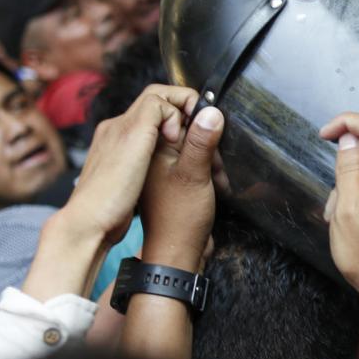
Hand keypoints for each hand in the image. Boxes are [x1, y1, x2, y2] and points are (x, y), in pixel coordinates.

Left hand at [65, 85, 199, 246]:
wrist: (90, 228)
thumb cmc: (110, 192)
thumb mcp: (137, 144)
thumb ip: (156, 116)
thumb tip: (180, 107)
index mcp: (122, 124)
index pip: (157, 95)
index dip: (181, 103)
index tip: (193, 123)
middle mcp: (119, 134)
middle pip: (157, 111)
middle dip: (181, 117)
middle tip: (198, 134)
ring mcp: (122, 154)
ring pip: (156, 131)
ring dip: (177, 136)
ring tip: (190, 152)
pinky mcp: (126, 173)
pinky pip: (151, 151)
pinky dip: (168, 153)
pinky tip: (175, 168)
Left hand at [139, 105, 224, 269]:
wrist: (171, 256)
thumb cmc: (177, 220)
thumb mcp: (192, 174)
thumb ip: (200, 141)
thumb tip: (211, 112)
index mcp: (143, 142)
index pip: (164, 103)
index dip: (191, 109)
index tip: (209, 128)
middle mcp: (146, 150)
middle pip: (177, 121)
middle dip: (202, 135)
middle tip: (214, 158)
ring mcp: (154, 165)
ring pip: (184, 142)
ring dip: (205, 153)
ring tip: (215, 174)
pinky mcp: (164, 178)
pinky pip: (184, 159)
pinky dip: (200, 166)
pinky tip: (211, 182)